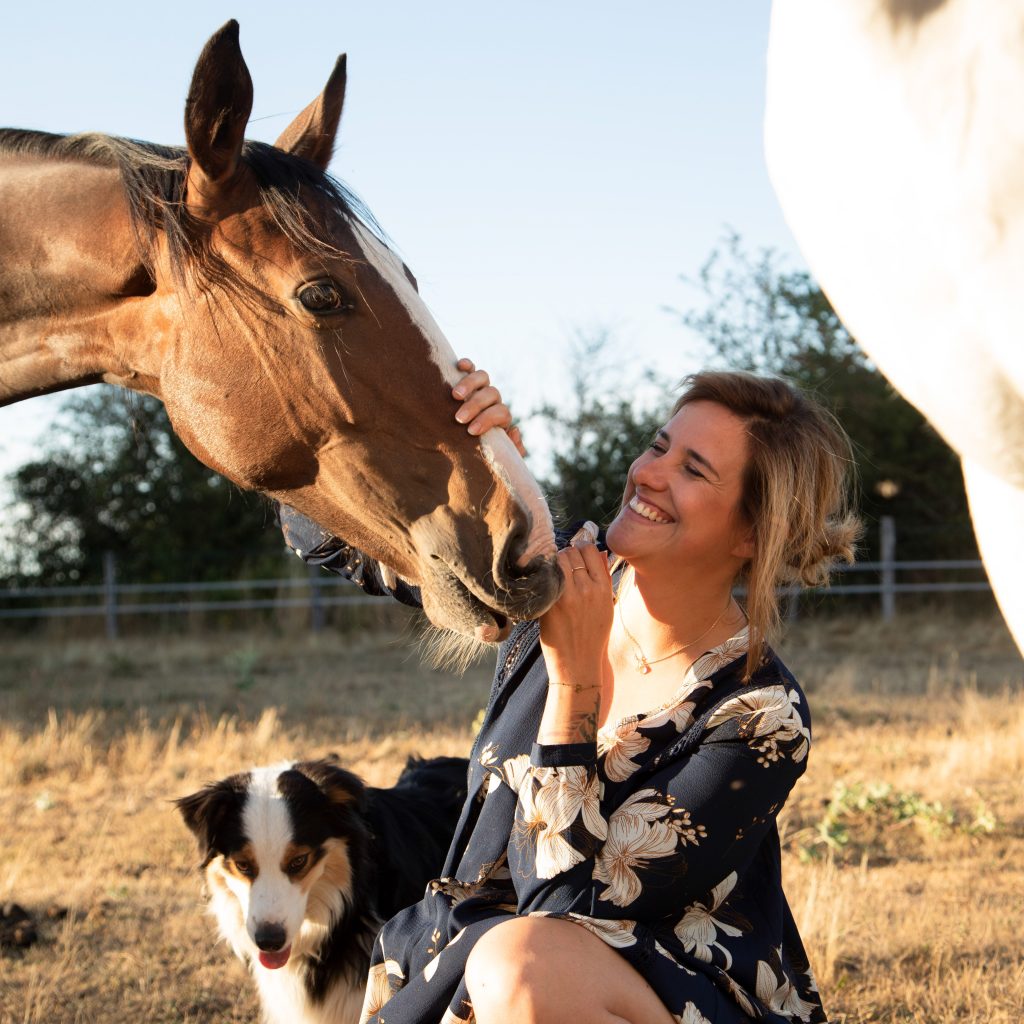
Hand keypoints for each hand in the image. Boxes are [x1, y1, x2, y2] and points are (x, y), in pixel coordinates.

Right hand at [451, 357, 526, 456]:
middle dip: (475, 405)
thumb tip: (515, 429)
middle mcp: (493, 400)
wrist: (460, 450)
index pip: (502, 412)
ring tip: (455, 396)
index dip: (488, 420)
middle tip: (459, 419)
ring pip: (482, 377)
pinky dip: (467, 365)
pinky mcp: (467, 381)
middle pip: (491, 394)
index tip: (471, 431)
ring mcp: (480, 388)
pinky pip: (471, 368)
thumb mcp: (497, 456)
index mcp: (501, 417)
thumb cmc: (479, 453)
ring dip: (469, 384)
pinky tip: (458, 365)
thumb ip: (513, 449)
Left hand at [539, 541, 614, 683]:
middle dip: (564, 554)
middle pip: (571, 552)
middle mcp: (587, 589)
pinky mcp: (551, 604)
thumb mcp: (606, 606)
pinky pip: (545, 576)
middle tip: (558, 564)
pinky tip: (541, 581)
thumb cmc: (593, 636)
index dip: (579, 548)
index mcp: (603, 588)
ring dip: (551, 562)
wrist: (579, 664)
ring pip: (557, 560)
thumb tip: (599, 552)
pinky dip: (542, 574)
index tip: (573, 553)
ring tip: (549, 572)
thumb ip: (604, 579)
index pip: (590, 550)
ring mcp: (568, 596)